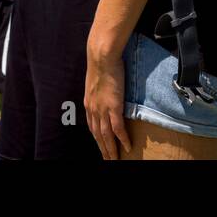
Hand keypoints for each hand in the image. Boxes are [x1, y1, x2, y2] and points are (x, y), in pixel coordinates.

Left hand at [84, 43, 129, 159]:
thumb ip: (99, 88)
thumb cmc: (100, 62)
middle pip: (98, 135)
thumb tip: (104, 90)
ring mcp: (102, 109)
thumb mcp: (95, 78)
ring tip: (115, 159)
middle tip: (108, 159)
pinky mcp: (113, 106)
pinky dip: (122, 139)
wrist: (102, 57)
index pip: (92, 126)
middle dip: (103, 149)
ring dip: (111, 149)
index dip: (97, 137)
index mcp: (88, 103)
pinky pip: (118, 128)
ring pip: (106, 136)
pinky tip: (127, 147)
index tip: (100, 145)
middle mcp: (93, 109)